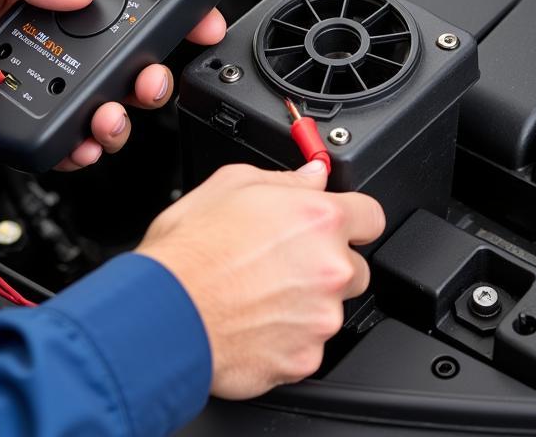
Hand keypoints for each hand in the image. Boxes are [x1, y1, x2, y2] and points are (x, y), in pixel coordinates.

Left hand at [0, 0, 225, 170]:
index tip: (195, 17)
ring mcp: (24, 80)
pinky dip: (73, 147)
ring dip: (116, 114)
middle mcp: (41, 37)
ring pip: (91, 103)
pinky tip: (82, 143)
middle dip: (149, 71)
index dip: (161, 10)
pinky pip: (48, 139)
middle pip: (115, 60)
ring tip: (116, 115)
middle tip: (154, 76)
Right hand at [137, 161, 384, 398]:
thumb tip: (310, 177)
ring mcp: (321, 318)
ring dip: (305, 301)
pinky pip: (308, 344)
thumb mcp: (230, 184)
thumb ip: (284, 179)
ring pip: (329, 307)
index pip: (371, 215)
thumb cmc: (189, 249)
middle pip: (354, 266)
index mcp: (318, 219)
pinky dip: (287, 335)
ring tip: (256, 290)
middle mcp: (329, 268)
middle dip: (326, 263)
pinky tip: (252, 318)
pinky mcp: (305, 359)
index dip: (351, 217)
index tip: (337, 223)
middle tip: (280, 260)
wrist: (164, 311)